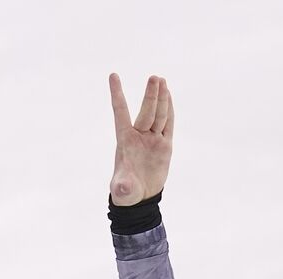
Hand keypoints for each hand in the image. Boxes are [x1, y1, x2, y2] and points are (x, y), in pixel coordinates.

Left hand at [108, 73, 173, 206]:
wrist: (140, 197)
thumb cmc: (126, 192)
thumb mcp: (123, 191)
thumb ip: (123, 187)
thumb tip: (122, 189)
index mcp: (125, 141)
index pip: (120, 112)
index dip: (117, 94)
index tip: (113, 75)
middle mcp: (139, 136)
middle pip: (146, 112)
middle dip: (150, 96)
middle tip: (154, 78)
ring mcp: (152, 139)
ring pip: (158, 115)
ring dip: (160, 98)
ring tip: (161, 80)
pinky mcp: (164, 145)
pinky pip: (168, 124)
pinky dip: (169, 110)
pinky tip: (169, 95)